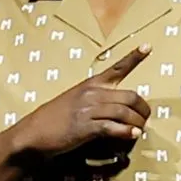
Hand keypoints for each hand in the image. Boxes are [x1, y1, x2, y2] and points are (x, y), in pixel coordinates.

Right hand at [13, 43, 152, 161]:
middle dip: (143, 109)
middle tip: (145, 119)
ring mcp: (88, 109)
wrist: (33, 132)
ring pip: (124, 112)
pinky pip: (112, 127)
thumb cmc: (55, 118)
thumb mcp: (76, 101)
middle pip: (130, 96)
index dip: (133, 57)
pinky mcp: (84, 127)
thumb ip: (97, 101)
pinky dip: (125, 132)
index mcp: (91, 84)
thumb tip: (119, 111)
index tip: (147, 46)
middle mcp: (92, 93)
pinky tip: (133, 134)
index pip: (117, 68)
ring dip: (137, 123)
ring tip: (140, 129)